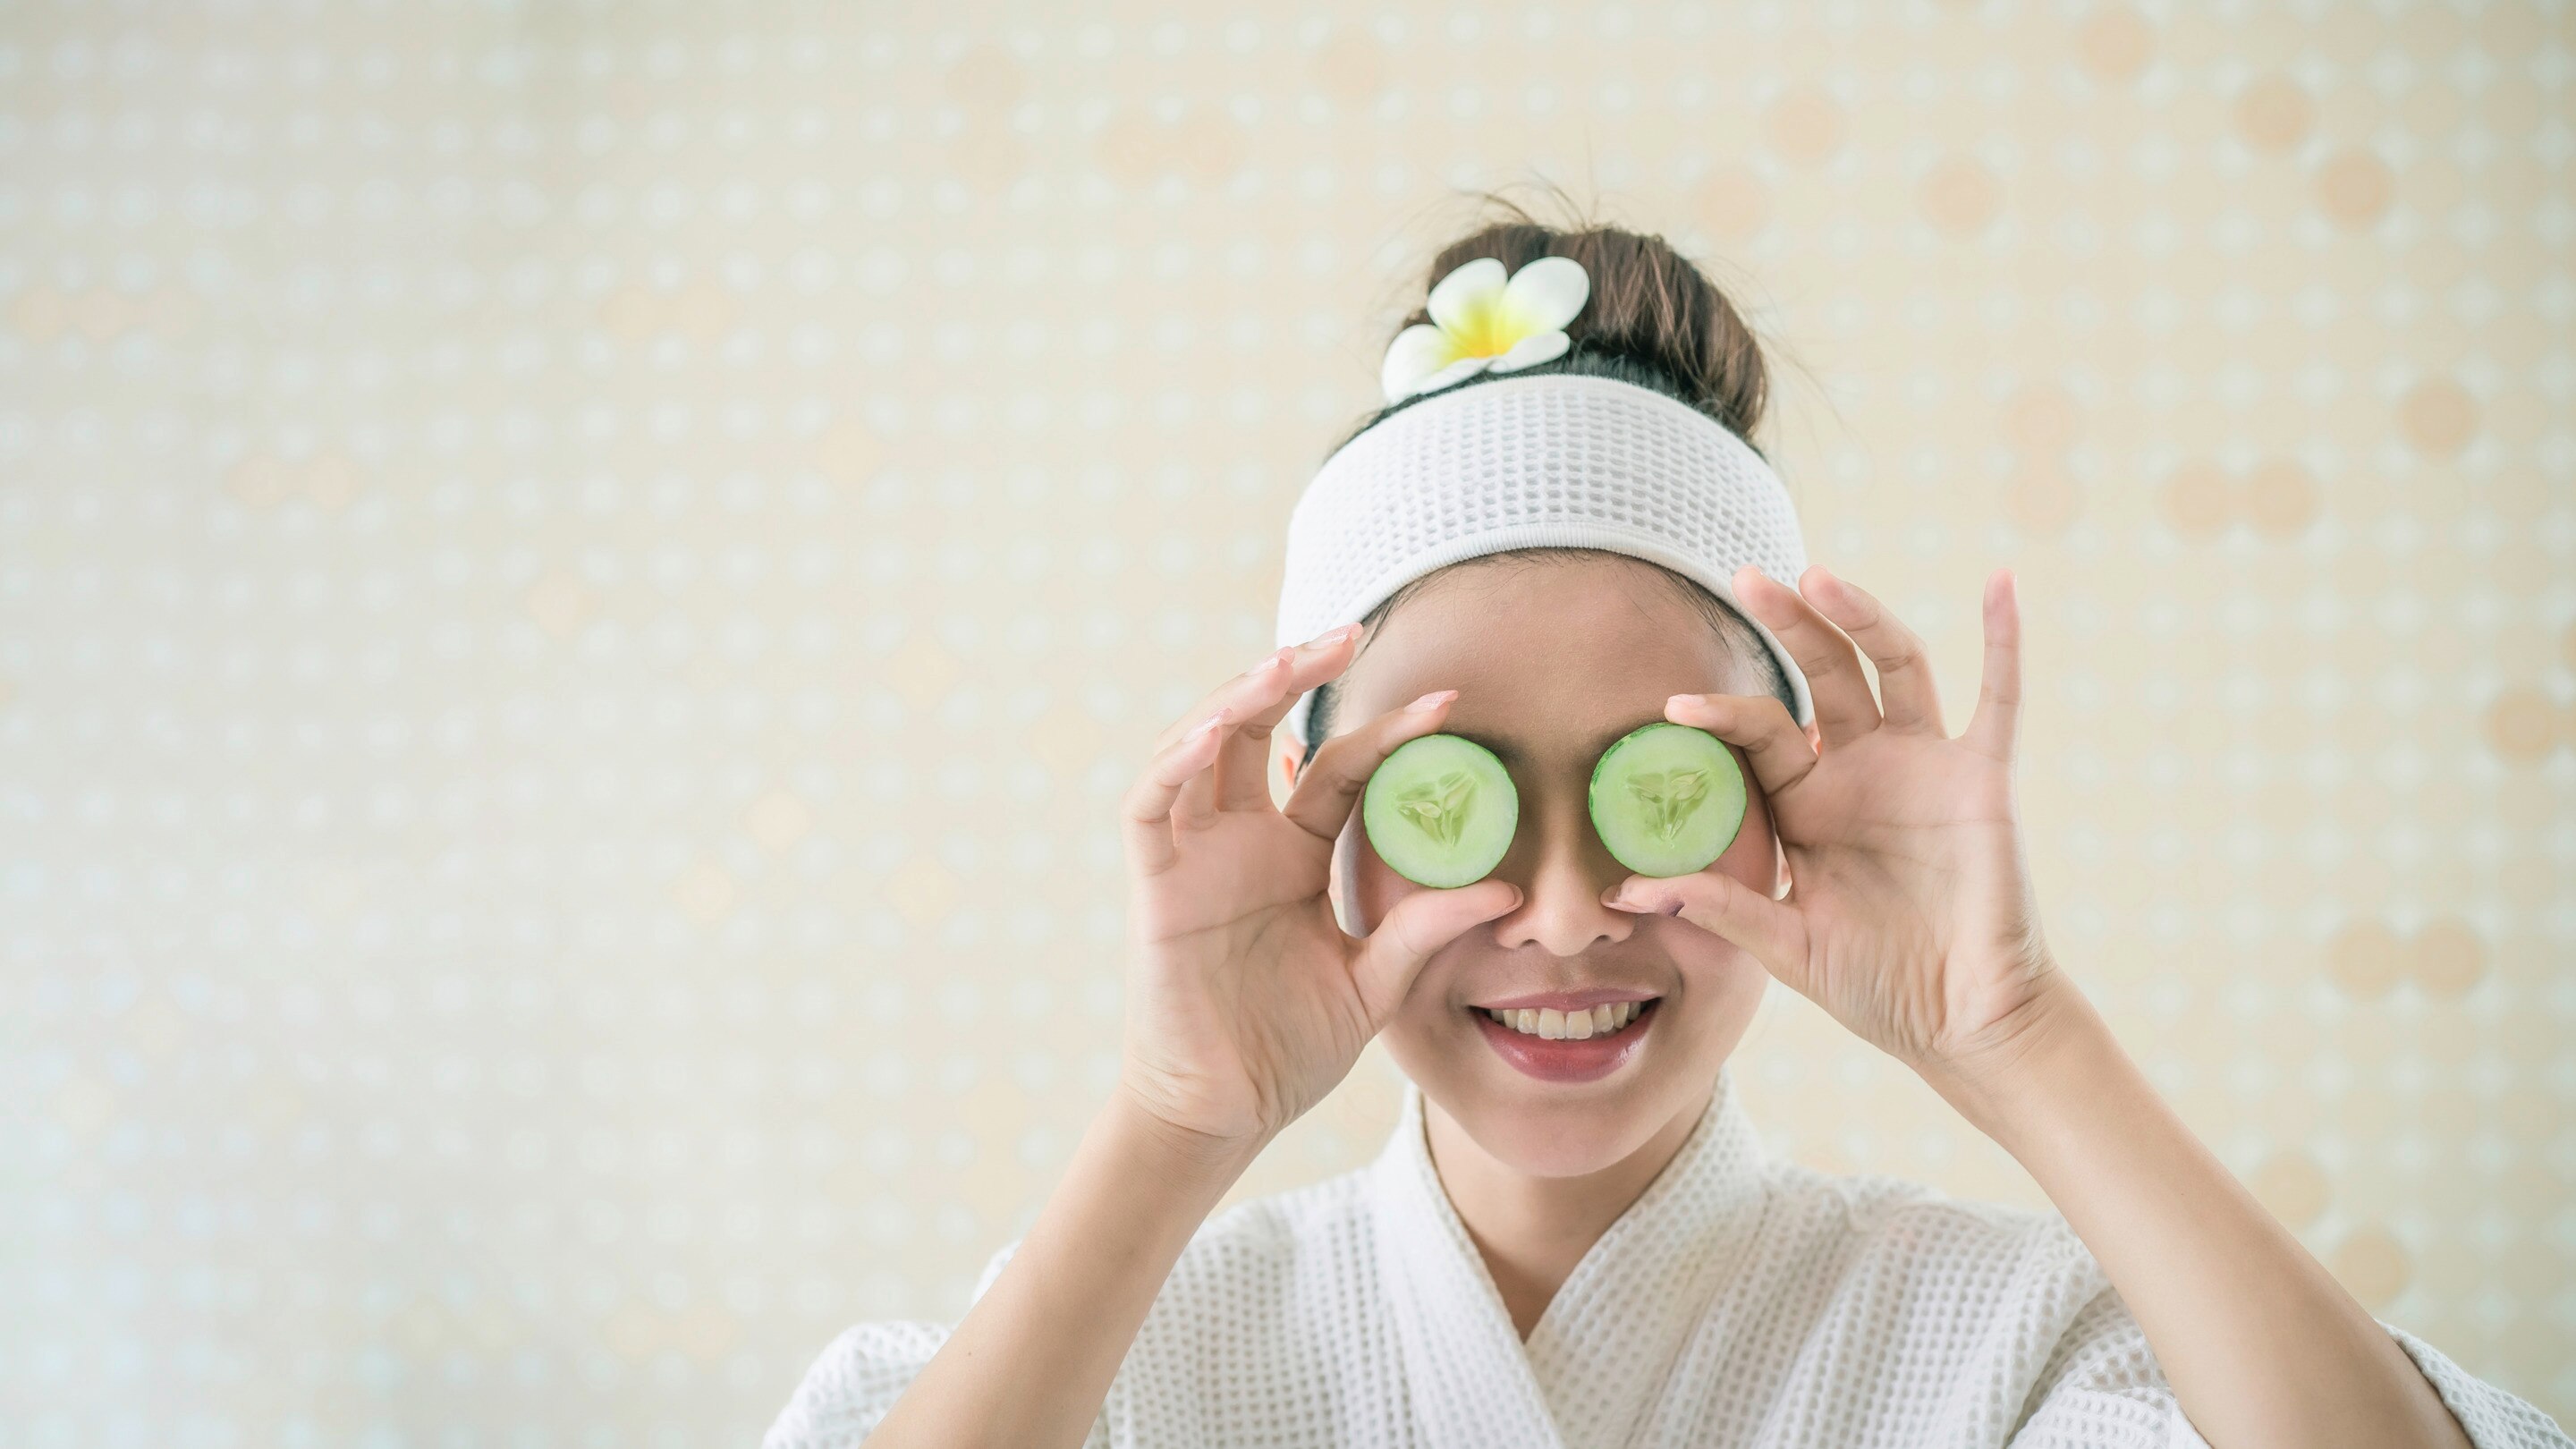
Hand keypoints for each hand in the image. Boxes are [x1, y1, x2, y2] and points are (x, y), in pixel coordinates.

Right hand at [1115, 628, 1522, 1157]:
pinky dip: (1176, 760)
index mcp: (1296, 854)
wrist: (1225, 1112)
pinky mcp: (1155, 883)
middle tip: (1352, 633)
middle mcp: (1243, 839)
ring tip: (1286, 661)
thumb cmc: (1289, 1047)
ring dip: (1239, 697)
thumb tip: (1508, 890)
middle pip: (1264, 730)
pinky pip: (1152, 805)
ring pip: (1203, 746)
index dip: (1388, 732)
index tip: (1448, 702)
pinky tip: (1216, 729)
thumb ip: (1425, 933)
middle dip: (1300, 675)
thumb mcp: (1375, 983)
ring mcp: (1195, 855)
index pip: (1342, 769)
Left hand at [1601, 563, 2072, 1079]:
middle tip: (1746, 579)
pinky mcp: (1983, 779)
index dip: (1723, 715)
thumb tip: (1630, 890)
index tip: (1674, 708)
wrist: (1963, 1022)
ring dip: (1862, 617)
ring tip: (1821, 577)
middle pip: (1823, 674)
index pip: (1763, 733)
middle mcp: (1863, 770)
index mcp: (1809, 802)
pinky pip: (1999, 698)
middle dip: (1788, 626)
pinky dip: (2003, 639)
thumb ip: (1721, 908)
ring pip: (1894, 666)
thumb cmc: (1875, 986)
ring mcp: (1925, 766)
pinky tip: (2000, 583)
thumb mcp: (1785, 946)